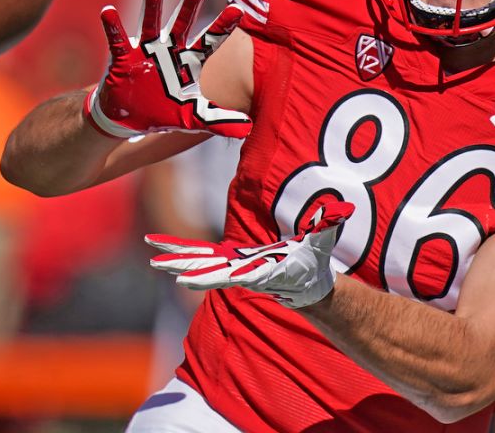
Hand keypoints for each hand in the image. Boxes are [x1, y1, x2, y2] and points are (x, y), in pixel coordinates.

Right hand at [84, 0, 250, 137]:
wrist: (130, 118)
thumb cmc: (163, 112)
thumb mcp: (191, 117)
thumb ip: (218, 119)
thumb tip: (248, 128)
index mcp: (188, 62)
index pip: (210, 41)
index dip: (223, 26)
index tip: (238, 10)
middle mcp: (169, 50)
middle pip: (182, 24)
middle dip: (190, 6)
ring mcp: (146, 51)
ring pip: (151, 24)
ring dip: (153, 5)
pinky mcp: (123, 58)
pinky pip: (118, 40)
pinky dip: (113, 27)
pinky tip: (108, 12)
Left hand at [146, 201, 355, 308]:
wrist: (307, 284)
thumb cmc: (314, 262)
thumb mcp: (322, 243)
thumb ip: (329, 226)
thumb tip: (342, 211)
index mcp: (259, 271)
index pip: (229, 274)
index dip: (207, 277)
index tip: (184, 280)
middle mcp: (241, 272)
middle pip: (206, 270)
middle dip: (182, 266)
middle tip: (156, 264)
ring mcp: (232, 267)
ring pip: (199, 263)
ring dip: (176, 260)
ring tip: (152, 257)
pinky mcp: (228, 261)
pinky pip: (200, 255)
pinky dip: (182, 251)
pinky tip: (161, 249)